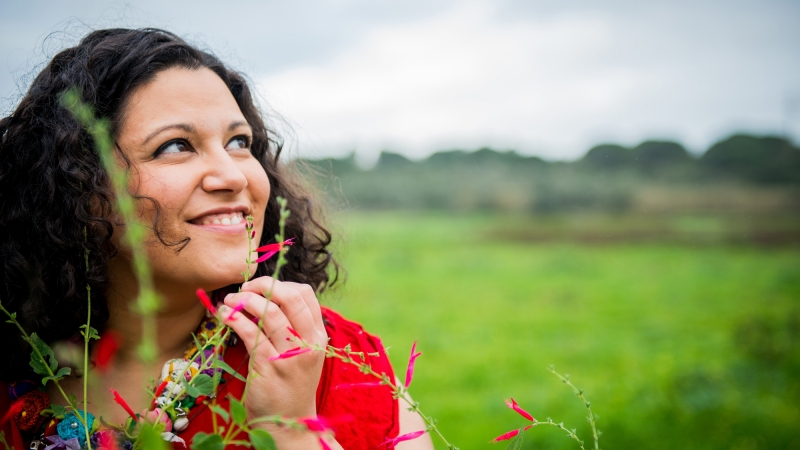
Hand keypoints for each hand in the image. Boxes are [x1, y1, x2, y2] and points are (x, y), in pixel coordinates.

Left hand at [220, 277, 326, 424]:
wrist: (289, 422)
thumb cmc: (291, 384)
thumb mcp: (303, 353)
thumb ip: (293, 327)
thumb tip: (267, 297)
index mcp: (318, 335)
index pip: (305, 294)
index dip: (281, 283)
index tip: (261, 287)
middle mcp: (308, 342)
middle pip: (290, 297)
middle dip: (263, 286)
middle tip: (244, 289)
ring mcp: (290, 355)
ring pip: (270, 312)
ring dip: (245, 300)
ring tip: (230, 300)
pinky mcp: (268, 366)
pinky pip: (250, 333)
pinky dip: (234, 318)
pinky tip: (225, 316)